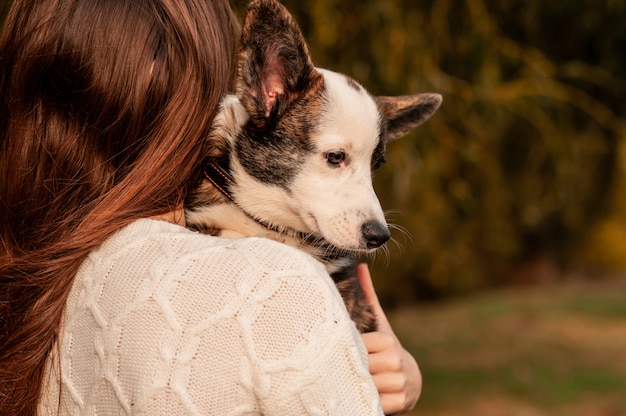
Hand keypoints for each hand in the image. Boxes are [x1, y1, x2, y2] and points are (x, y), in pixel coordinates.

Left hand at [357, 264, 420, 414]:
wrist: (410, 380)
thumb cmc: (386, 348)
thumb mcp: (379, 324)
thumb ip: (368, 297)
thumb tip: (361, 266)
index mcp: (387, 342)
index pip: (356, 347)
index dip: (350, 351)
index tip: (350, 352)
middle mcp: (395, 362)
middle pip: (358, 367)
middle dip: (352, 369)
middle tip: (350, 368)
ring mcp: (399, 384)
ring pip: (363, 386)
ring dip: (356, 386)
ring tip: (359, 381)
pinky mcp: (399, 404)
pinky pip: (372, 403)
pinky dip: (365, 402)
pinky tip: (367, 395)